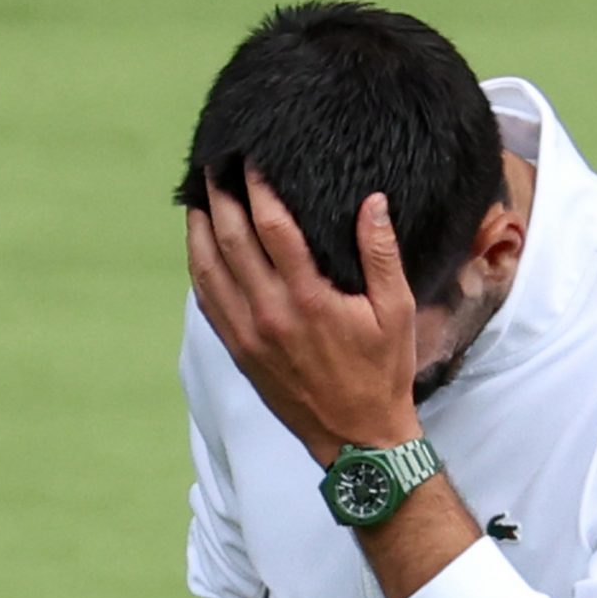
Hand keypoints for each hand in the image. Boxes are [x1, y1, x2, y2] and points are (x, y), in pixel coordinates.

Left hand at [187, 170, 421, 467]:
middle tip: (216, 163)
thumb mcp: (398, 312)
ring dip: (200, 227)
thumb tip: (373, 201)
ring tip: (198, 194)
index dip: (258, 187)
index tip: (250, 158)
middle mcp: (270, 313)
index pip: (272, 227)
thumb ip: (383, 254)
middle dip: (220, 195)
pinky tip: (199, 245)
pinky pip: (207, 300)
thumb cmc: (382, 373)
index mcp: (309, 299)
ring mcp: (248, 334)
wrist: (358, 439)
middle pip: (230, 239)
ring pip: (208, 268)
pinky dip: (198, 267)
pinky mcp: (239, 351)